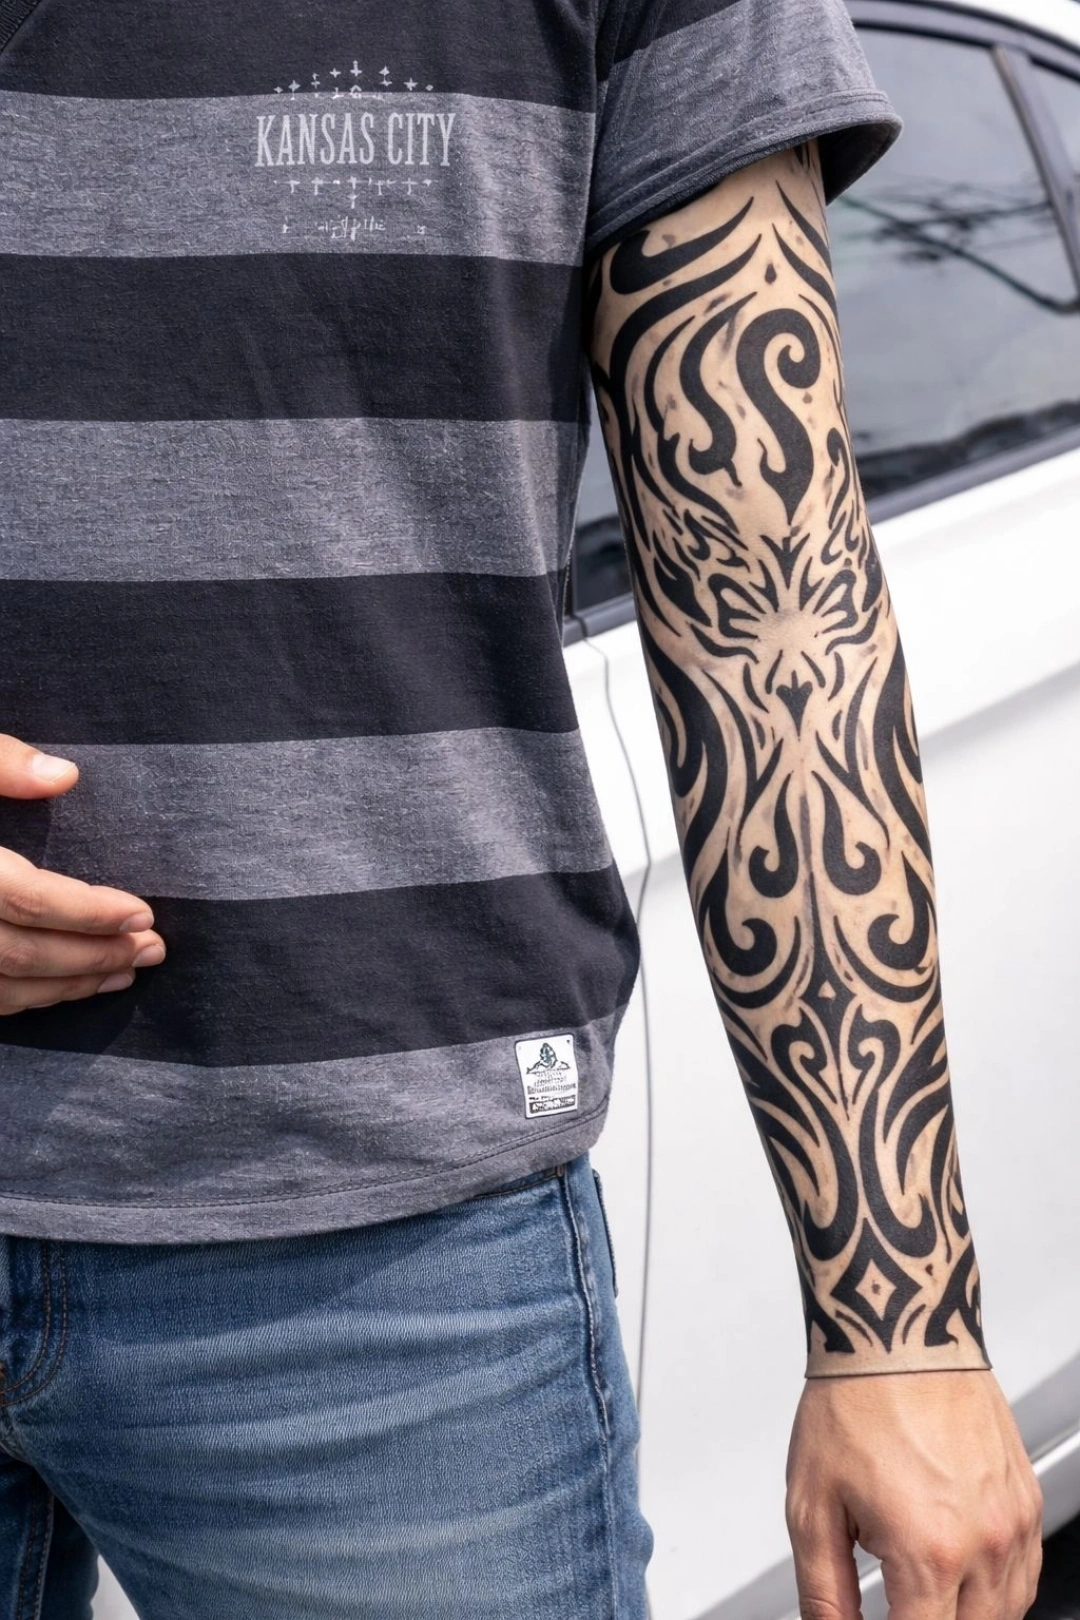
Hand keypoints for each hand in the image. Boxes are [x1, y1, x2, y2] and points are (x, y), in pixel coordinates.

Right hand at [0, 734, 164, 1011]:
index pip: (22, 898)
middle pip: (18, 954)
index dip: (86, 911)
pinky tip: (61, 990)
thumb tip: (65, 777)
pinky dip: (21, 1001)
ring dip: (66, 987)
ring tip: (126, 972)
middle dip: (92, 956)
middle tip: (153, 950)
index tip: (143, 912)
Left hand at [787, 1369, 1042, 1619]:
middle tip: (893, 1599)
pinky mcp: (1026, 1498)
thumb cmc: (855, 1402)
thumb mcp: (811, 1505)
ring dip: (964, 1615)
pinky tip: (960, 1575)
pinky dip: (996, 1590)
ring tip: (920, 1593)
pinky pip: (1025, 1573)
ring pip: (1005, 1612)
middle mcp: (983, 1542)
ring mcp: (1013, 1521)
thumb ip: (823, 1590)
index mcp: (928, 1551)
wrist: (898, 1333)